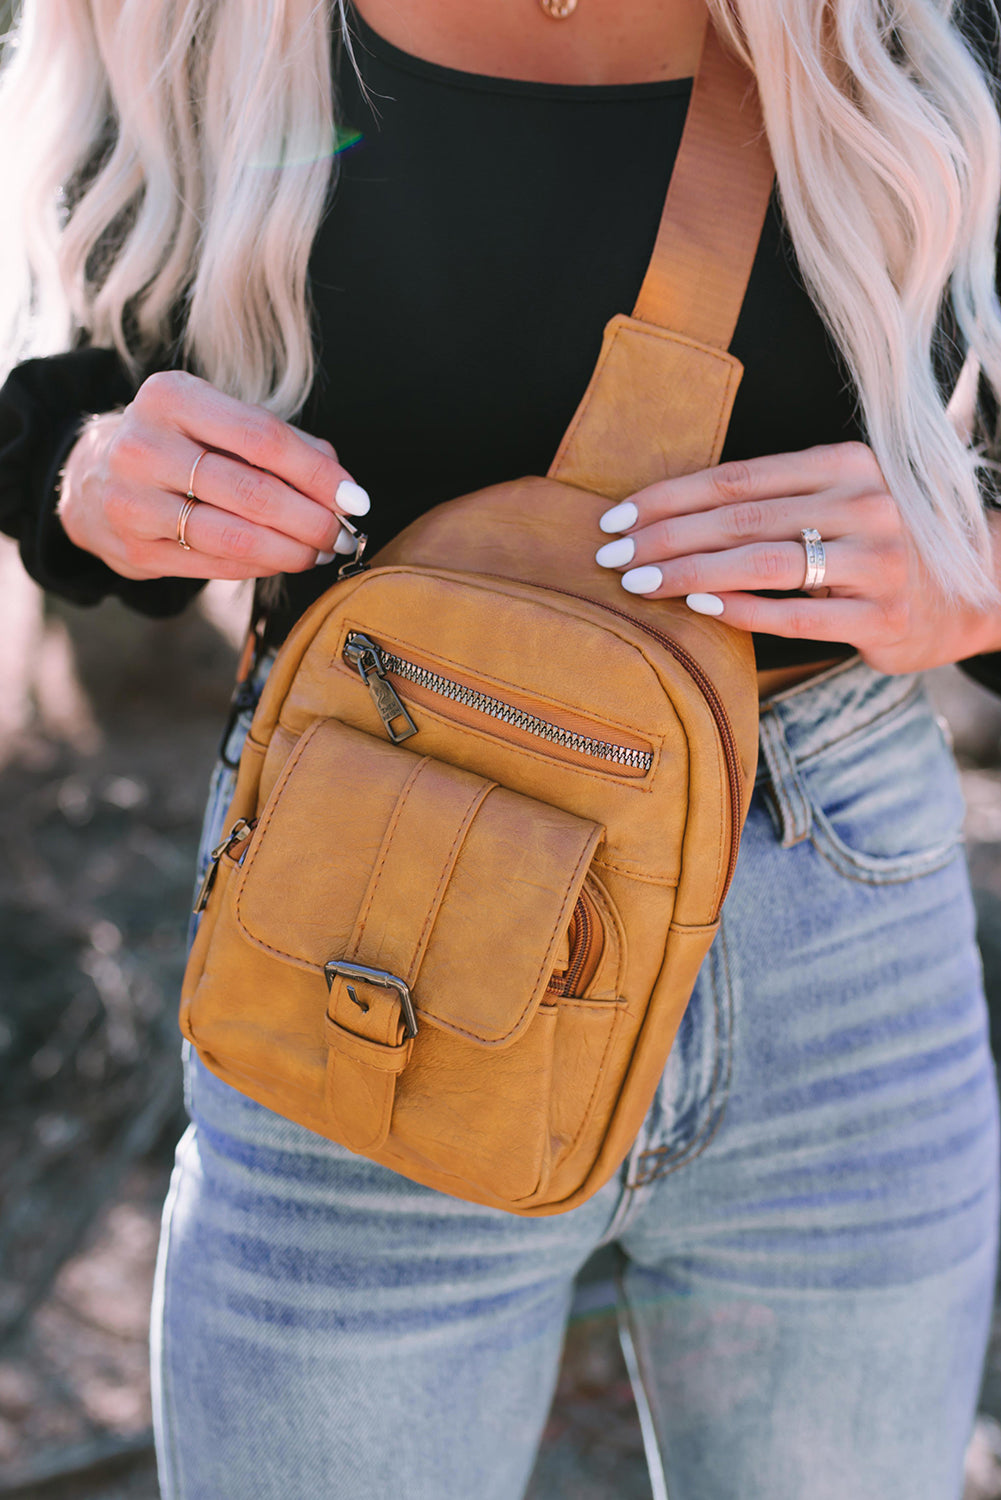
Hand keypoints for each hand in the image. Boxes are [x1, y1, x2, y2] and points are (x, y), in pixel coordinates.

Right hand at [57, 370, 369, 580]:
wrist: (93, 477)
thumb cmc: (178, 444)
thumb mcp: (216, 418)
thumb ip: (283, 442)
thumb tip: (342, 486)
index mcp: (170, 397)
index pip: (262, 437)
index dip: (317, 472)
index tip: (354, 497)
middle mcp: (143, 445)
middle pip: (252, 491)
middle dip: (311, 519)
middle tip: (343, 534)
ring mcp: (132, 501)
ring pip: (234, 536)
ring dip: (290, 551)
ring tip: (319, 552)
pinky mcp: (134, 549)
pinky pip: (215, 565)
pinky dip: (260, 567)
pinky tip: (282, 561)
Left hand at [594, 441, 1000, 673]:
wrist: (971, 591)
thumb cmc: (875, 547)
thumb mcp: (834, 504)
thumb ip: (770, 502)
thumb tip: (664, 516)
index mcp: (845, 463)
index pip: (736, 478)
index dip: (668, 497)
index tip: (614, 519)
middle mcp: (866, 502)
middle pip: (739, 519)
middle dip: (662, 538)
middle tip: (609, 558)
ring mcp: (879, 560)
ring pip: (761, 562)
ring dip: (688, 573)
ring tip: (638, 583)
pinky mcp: (883, 615)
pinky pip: (795, 613)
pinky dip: (740, 609)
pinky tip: (696, 606)